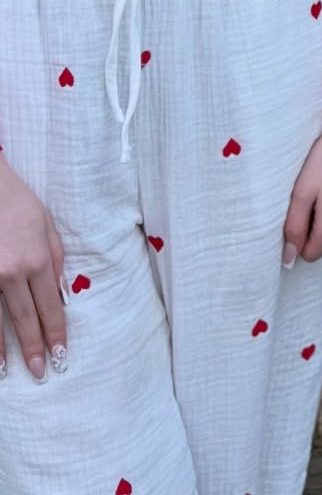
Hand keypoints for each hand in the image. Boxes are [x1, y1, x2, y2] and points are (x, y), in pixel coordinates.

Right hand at [0, 158, 67, 380]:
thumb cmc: (18, 203)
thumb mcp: (46, 225)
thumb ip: (54, 258)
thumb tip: (59, 291)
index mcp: (36, 259)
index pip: (50, 305)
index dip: (55, 332)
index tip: (61, 353)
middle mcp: (11, 273)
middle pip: (24, 319)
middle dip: (33, 348)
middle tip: (40, 372)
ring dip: (1, 350)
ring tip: (7, 371)